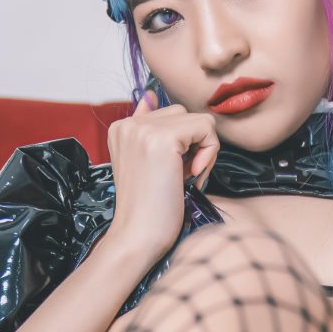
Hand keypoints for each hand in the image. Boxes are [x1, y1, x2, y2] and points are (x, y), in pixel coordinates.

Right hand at [105, 86, 220, 270]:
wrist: (138, 237)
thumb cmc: (149, 211)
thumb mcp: (148, 165)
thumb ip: (152, 132)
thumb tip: (151, 95)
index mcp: (122, 128)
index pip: (170, 117)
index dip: (182, 146)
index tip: (173, 174)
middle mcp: (129, 123)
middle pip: (185, 114)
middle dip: (194, 146)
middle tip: (183, 178)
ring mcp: (143, 129)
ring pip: (199, 120)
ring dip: (203, 150)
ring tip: (186, 178)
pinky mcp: (162, 138)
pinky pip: (207, 128)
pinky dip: (209, 153)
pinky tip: (192, 177)